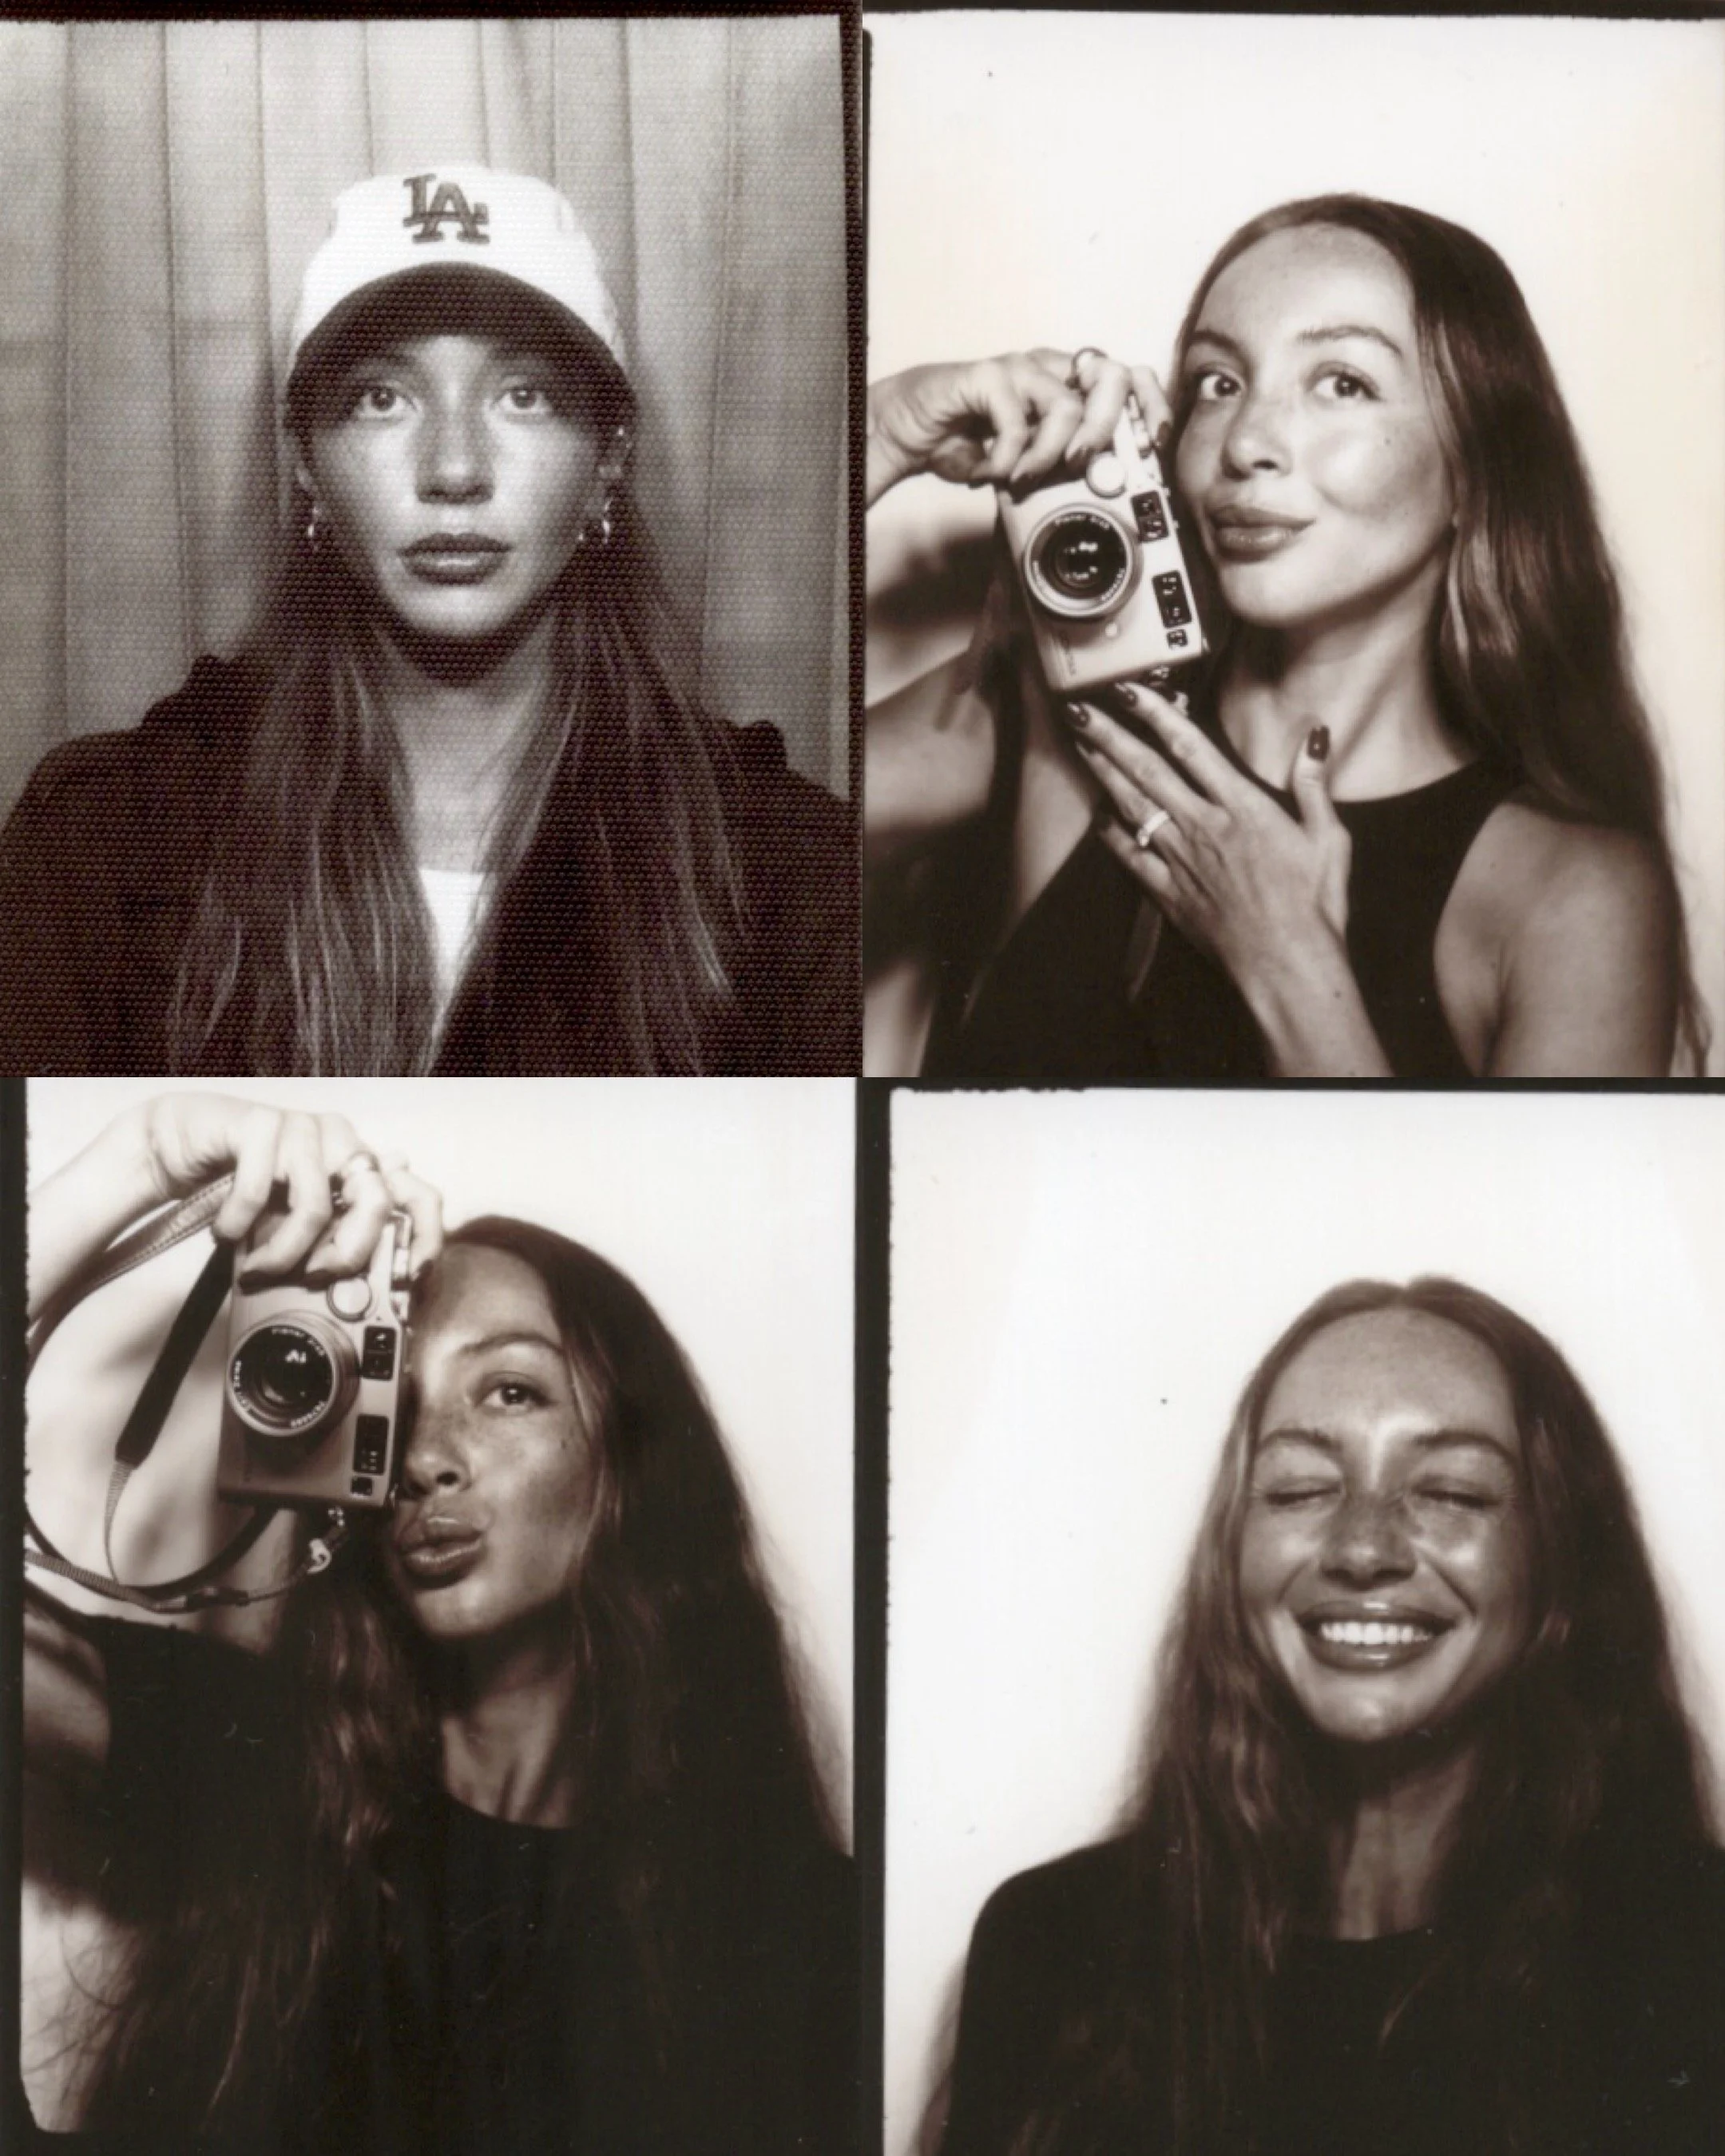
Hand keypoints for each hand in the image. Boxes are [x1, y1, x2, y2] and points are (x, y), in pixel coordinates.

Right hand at [129, 1094, 442, 1281]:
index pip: (417, 1195)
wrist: (182, 1143)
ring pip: (315, 1206)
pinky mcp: (262, 1122)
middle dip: (348, 1254)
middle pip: (375, 1203)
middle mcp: (343, 1142)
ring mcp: (306, 1128)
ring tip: (255, 1269)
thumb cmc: (246, 1189)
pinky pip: (258, 1189)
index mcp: (361, 1167)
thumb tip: (361, 1291)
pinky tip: (226, 1232)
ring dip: (281, 1253)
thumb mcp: (292, 1225)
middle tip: (313, 1278)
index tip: (411, 1276)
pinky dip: (237, 1225)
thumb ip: (327, 1244)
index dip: (426, 1236)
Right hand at [867, 350, 1170, 505]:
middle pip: (1112, 377)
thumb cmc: (971, 442)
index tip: (1153, 444)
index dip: (1150, 405)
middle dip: (1106, 430)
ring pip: (1067, 405)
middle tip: (1081, 464)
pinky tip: (990, 470)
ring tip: (1024, 477)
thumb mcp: (1029, 463)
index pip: (1128, 377)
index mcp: (1068, 385)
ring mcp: (1021, 368)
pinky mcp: (989, 376)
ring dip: (1049, 456)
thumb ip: (1063, 464)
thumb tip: (1107, 486)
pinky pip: (1016, 422)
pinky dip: (1007, 459)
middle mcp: (1051, 370)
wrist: (912, 430)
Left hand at [1064, 686, 1351, 989]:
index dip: (1155, 713)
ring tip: (1080, 746)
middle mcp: (1203, 826)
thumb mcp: (1329, 838)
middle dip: (1110, 735)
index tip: (1130, 689)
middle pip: (1147, 770)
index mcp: (1242, 807)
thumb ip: (1314, 785)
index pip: (1190, 746)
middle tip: (1081, 709)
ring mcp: (1181, 860)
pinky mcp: (1169, 894)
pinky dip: (1111, 835)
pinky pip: (1130, 858)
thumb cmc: (1313, 905)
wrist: (1286, 964)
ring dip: (1103, 773)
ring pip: (1131, 806)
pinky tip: (1098, 815)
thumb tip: (1315, 737)